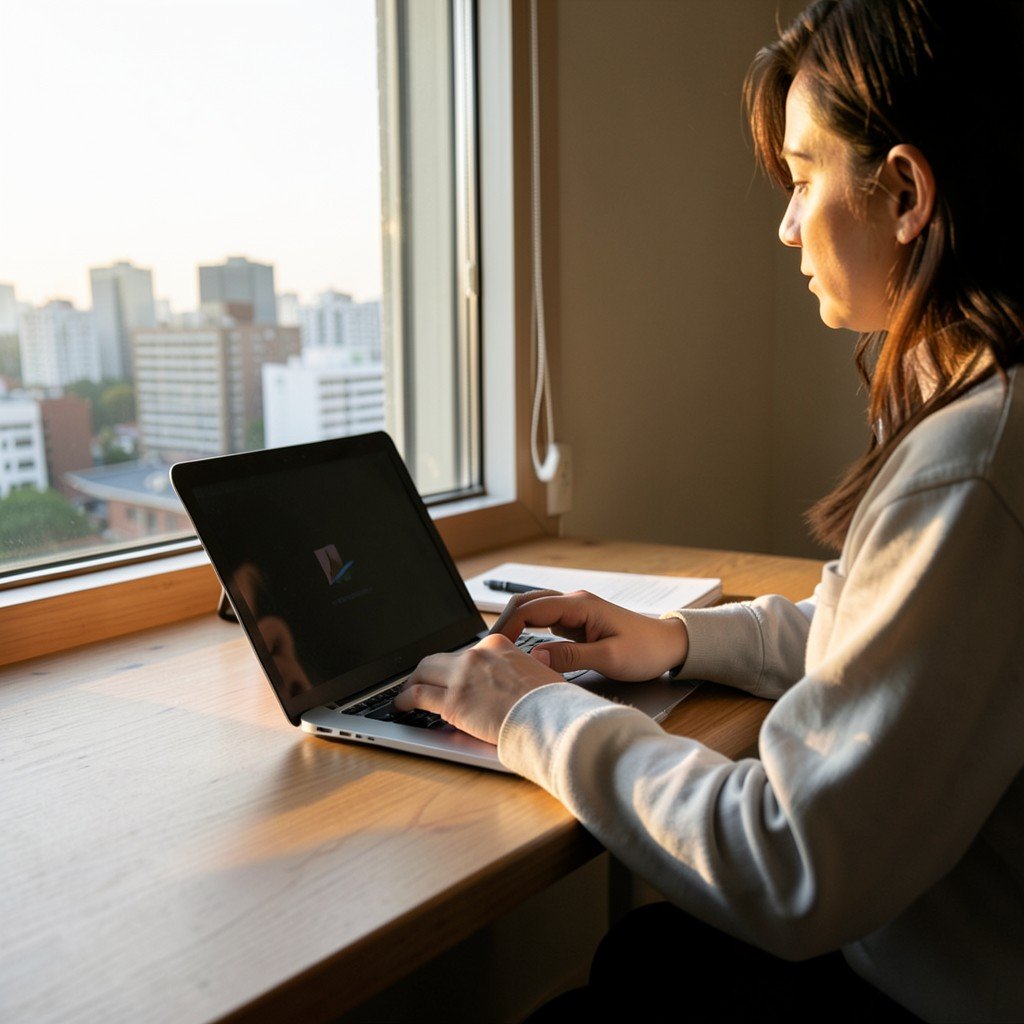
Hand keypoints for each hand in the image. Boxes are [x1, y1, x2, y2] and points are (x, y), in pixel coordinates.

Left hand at [394, 633, 562, 743]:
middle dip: (427, 671)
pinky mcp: (453, 701)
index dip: (454, 666)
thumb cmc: (551, 702)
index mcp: (498, 645)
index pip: (466, 651)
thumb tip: (523, 675)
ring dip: (411, 683)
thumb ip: (523, 670)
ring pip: (423, 672)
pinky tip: (402, 706)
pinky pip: (418, 696)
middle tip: (420, 681)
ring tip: (405, 694)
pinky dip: (405, 700)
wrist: (550, 718)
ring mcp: (462, 676)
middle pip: (440, 658)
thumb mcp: (539, 672)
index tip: (452, 675)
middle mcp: (477, 655)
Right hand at [490, 589, 688, 680]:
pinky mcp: (575, 623)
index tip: (494, 646)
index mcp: (580, 605)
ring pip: (532, 611)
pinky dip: (526, 632)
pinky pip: (543, 623)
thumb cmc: (646, 650)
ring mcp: (573, 611)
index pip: (531, 608)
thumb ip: (570, 657)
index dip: (508, 625)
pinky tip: (519, 650)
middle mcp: (573, 602)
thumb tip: (534, 658)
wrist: (669, 645)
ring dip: (514, 626)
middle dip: (504, 623)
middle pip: (526, 603)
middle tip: (487, 648)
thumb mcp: (609, 659)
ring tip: (498, 650)